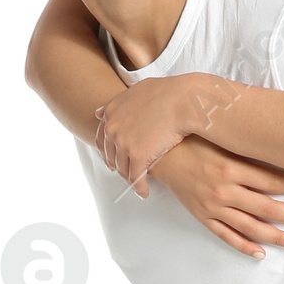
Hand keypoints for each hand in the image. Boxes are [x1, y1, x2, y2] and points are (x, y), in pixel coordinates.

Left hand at [95, 74, 230, 194]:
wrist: (184, 100)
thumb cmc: (168, 92)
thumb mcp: (137, 90)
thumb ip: (117, 103)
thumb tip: (99, 112)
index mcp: (111, 112)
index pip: (102, 138)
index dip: (107, 152)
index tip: (112, 160)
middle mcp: (113, 128)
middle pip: (110, 156)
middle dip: (117, 167)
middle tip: (124, 174)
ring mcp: (124, 143)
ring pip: (122, 169)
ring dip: (129, 179)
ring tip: (136, 185)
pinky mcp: (139, 156)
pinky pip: (135, 178)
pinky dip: (139, 188)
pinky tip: (144, 192)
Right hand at [152, 138, 283, 257]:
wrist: (157, 152)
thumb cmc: (191, 139)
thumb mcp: (222, 138)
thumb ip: (248, 148)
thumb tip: (281, 148)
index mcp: (232, 167)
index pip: (274, 180)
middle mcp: (224, 191)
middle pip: (268, 208)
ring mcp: (213, 207)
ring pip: (251, 227)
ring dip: (276, 236)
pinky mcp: (202, 217)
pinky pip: (226, 236)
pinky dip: (244, 246)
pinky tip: (262, 253)